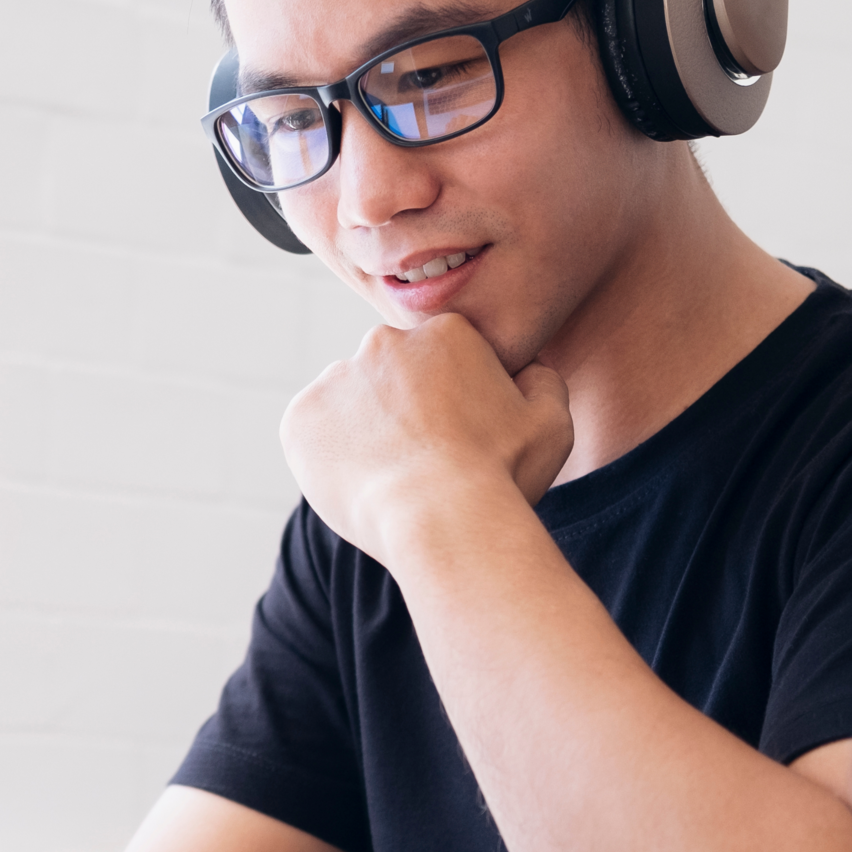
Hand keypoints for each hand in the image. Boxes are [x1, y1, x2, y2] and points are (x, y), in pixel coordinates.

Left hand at [280, 313, 572, 562]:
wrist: (443, 520)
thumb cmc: (502, 474)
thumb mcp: (551, 421)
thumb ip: (541, 380)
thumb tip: (526, 368)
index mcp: (445, 332)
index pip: (440, 361)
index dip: (451, 403)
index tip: (459, 438)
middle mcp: (383, 341)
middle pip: (391, 376)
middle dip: (403, 410)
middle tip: (423, 461)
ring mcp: (336, 377)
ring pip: (350, 403)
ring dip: (365, 431)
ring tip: (393, 479)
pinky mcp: (300, 417)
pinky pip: (313, 433)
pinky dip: (330, 456)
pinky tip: (362, 484)